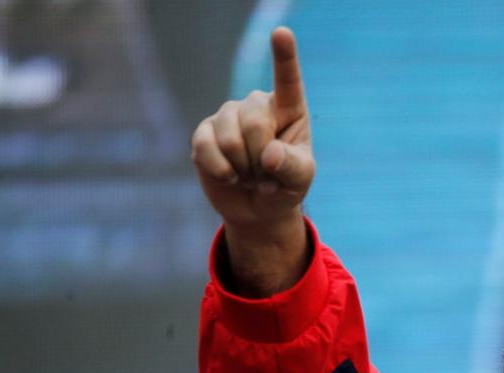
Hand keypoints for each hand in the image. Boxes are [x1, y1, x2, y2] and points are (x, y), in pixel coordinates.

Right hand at [191, 27, 313, 295]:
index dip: (284, 56)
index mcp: (288, 109)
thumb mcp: (300, 180)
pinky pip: (207, 150)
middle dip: (261, 160)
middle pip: (255, 123)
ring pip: (230, 139)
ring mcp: (227, 116)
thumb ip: (292, 167)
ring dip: (243, 169)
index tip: (282, 33)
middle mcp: (256, 105)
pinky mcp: (203, 133)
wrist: (257, 208)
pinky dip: (222, 171)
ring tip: (251, 176)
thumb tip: (269, 154)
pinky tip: (230, 176)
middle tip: (268, 176)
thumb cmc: (285, 187)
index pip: (287, 80)